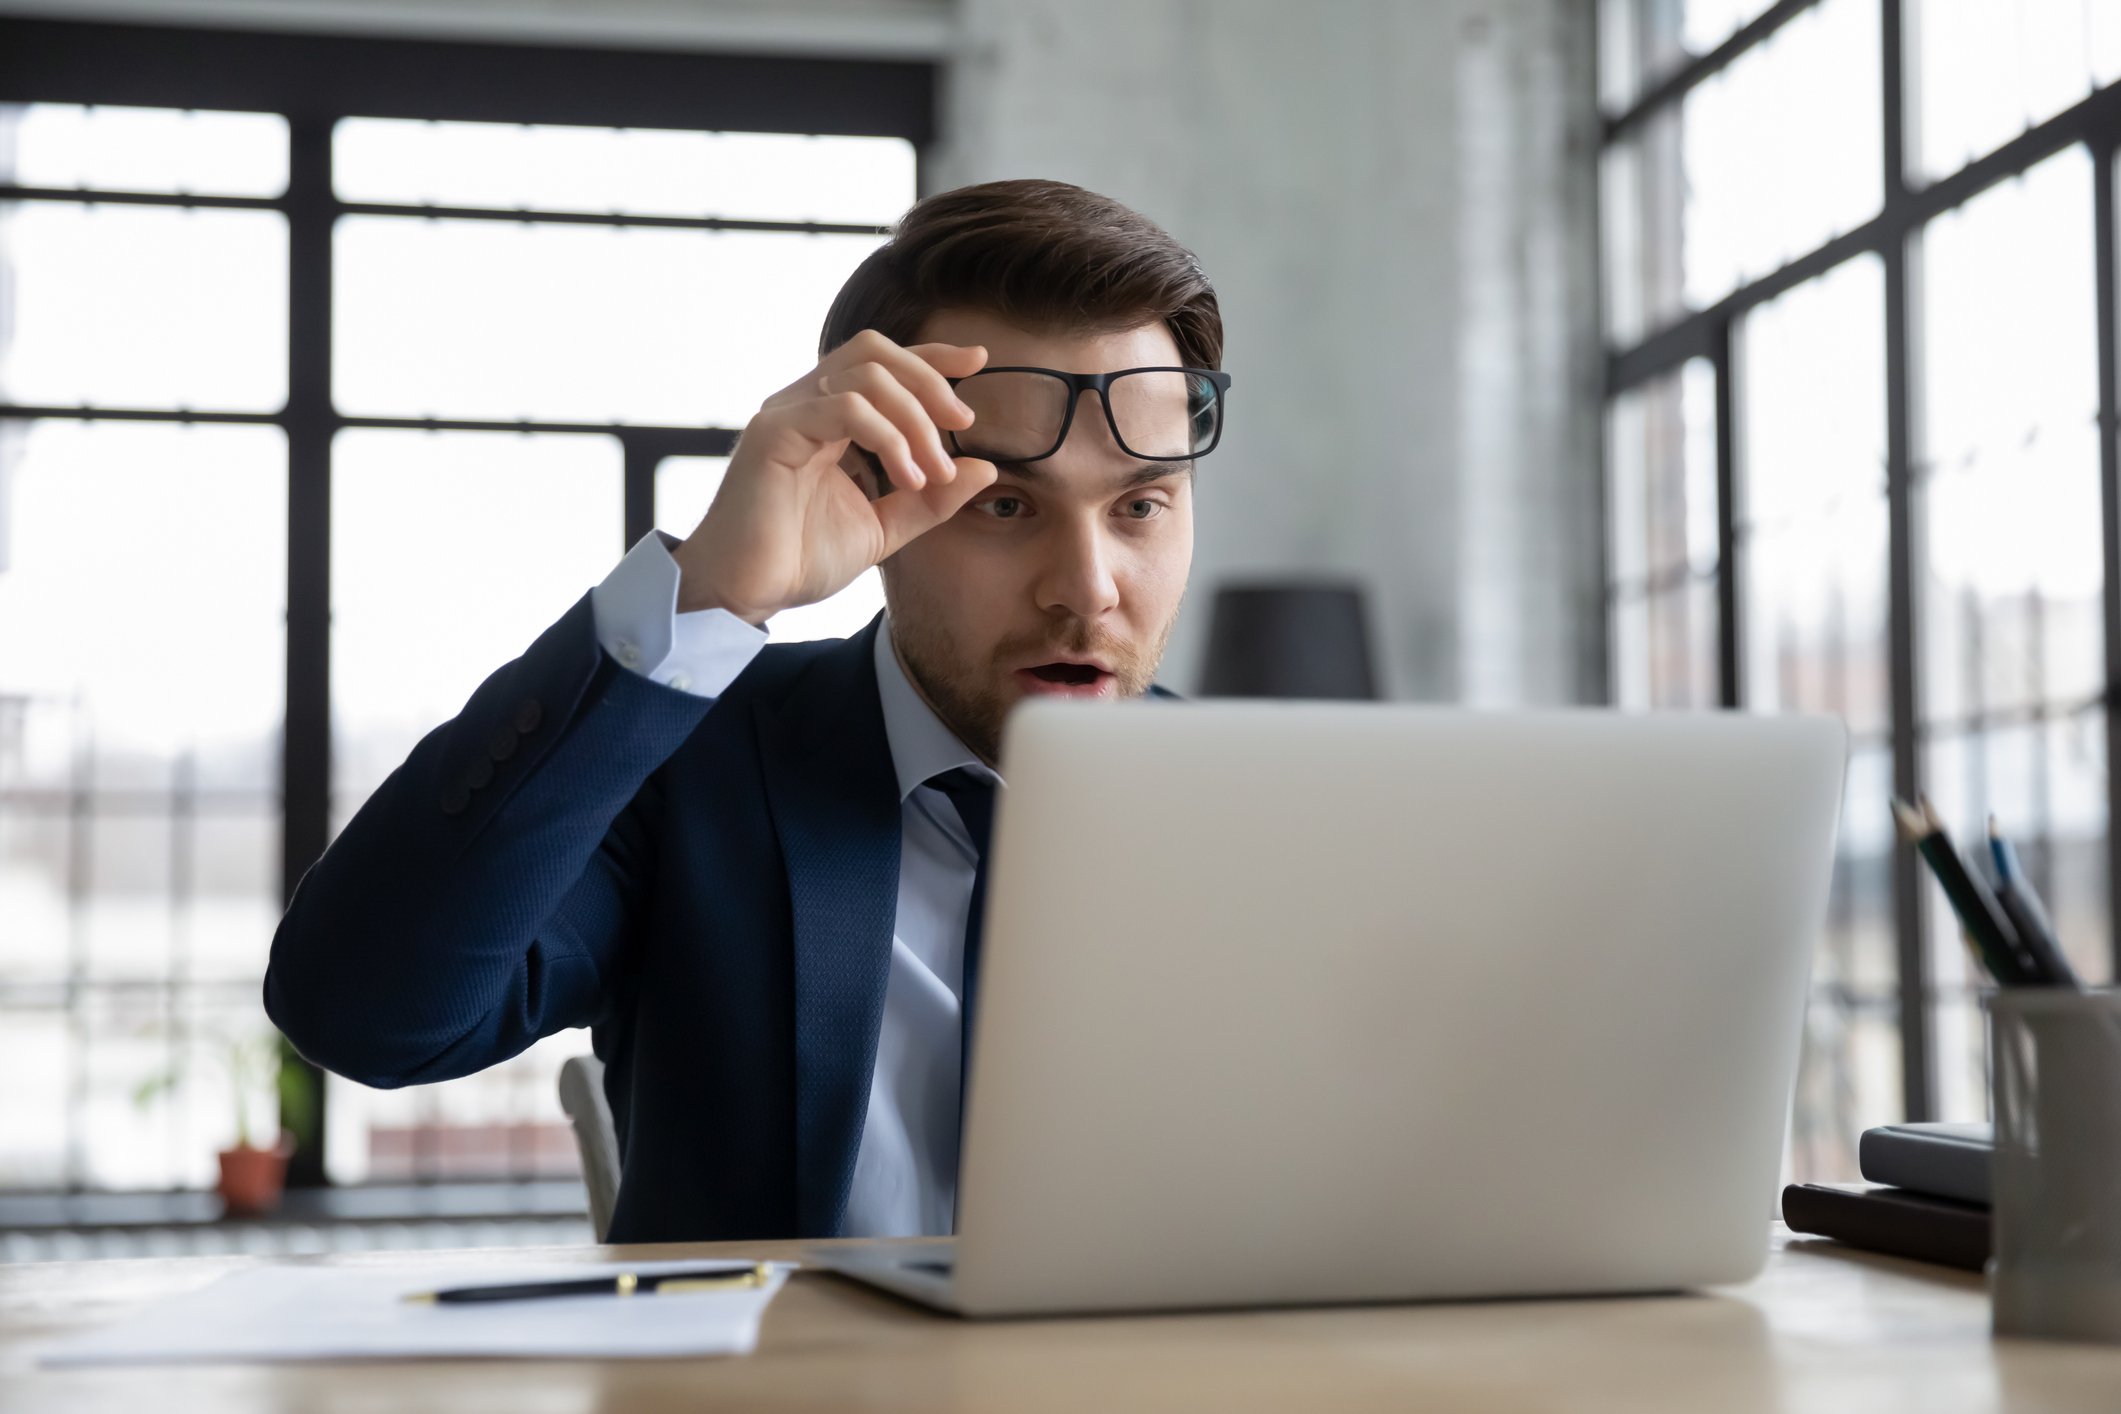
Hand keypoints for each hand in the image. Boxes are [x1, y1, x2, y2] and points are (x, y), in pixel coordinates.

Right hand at [672, 331, 998, 622]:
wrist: (746, 593)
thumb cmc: (799, 559)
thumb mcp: (883, 527)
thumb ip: (930, 498)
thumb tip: (985, 467)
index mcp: (826, 418)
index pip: (881, 363)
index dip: (931, 355)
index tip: (978, 361)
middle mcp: (804, 404)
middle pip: (875, 351)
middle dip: (929, 379)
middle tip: (963, 421)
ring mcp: (787, 413)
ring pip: (866, 376)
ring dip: (914, 420)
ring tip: (931, 472)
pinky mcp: (775, 431)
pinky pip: (844, 408)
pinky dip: (888, 438)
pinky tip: (906, 477)